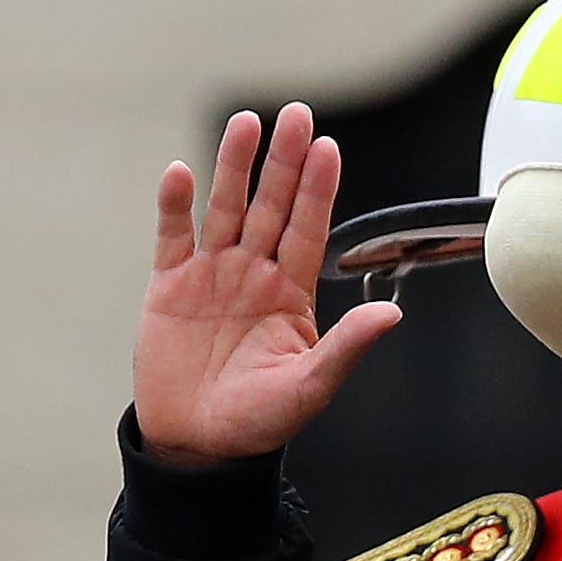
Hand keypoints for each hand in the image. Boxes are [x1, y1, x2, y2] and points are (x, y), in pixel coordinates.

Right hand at [132, 102, 399, 464]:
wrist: (198, 446)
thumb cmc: (259, 422)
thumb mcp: (309, 387)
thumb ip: (347, 347)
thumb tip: (393, 314)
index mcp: (291, 292)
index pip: (308, 229)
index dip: (317, 190)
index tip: (328, 148)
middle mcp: (253, 273)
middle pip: (271, 206)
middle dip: (283, 162)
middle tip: (295, 114)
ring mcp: (210, 275)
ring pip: (225, 208)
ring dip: (234, 166)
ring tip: (246, 123)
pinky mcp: (168, 286)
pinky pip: (172, 236)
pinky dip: (174, 205)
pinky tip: (179, 172)